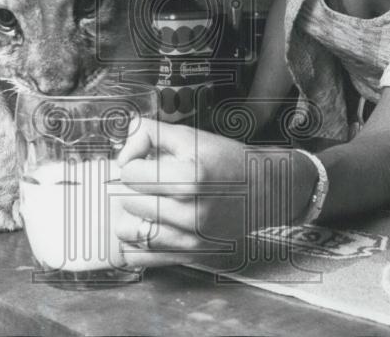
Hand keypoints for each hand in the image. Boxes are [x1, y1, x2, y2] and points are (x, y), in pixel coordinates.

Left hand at [113, 119, 313, 267]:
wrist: (265, 189)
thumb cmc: (227, 161)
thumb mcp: (191, 136)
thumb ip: (150, 133)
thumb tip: (124, 147)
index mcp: (189, 179)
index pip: (129, 173)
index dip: (132, 161)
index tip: (145, 160)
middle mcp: (190, 213)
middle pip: (127, 202)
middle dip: (132, 188)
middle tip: (148, 180)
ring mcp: (190, 238)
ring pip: (129, 232)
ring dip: (132, 216)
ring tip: (147, 202)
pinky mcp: (191, 254)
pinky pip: (142, 257)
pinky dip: (136, 242)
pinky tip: (149, 225)